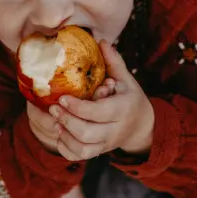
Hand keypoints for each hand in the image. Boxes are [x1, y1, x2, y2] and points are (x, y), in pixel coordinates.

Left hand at [47, 40, 154, 159]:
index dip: (78, 107)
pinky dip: (66, 148)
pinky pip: (79, 156)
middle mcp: (115, 129)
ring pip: (83, 148)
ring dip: (65, 136)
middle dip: (67, 121)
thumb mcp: (125, 79)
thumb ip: (113, 62)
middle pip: (87, 133)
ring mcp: (107, 143)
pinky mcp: (99, 151)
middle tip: (54, 108)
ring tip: (55, 121)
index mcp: (123, 109)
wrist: (142, 126)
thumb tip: (101, 41)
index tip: (62, 97)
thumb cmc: (129, 98)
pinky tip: (59, 134)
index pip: (99, 112)